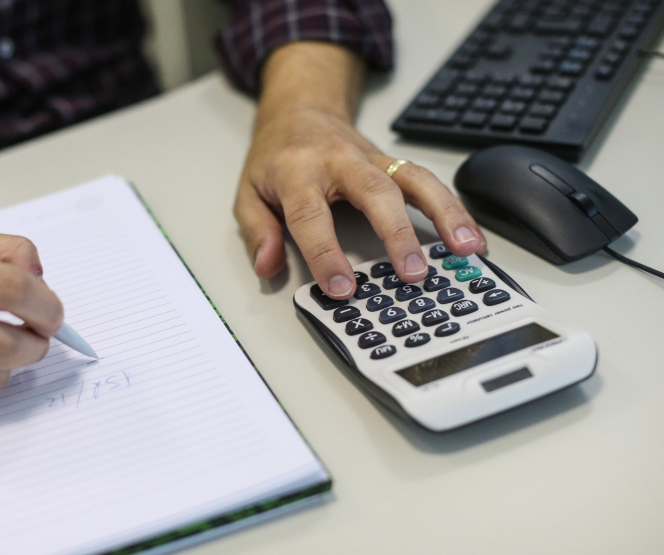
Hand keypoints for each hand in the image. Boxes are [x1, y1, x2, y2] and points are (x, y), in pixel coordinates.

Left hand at [233, 43, 485, 297]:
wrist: (300, 111)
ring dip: (445, 214)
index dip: (326, 254)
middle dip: (396, 233)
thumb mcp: (249, 192)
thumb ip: (257, 232)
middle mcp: (340, 162)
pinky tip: (471, 235)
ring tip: (467, 249)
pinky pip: (428, 181)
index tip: (341, 288)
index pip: (312, 216)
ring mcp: (372, 160)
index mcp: (298, 171)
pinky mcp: (393, 163)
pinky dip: (454, 207)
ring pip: (414, 180)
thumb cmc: (275, 157)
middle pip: (374, 193)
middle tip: (412, 272)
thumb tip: (267, 266)